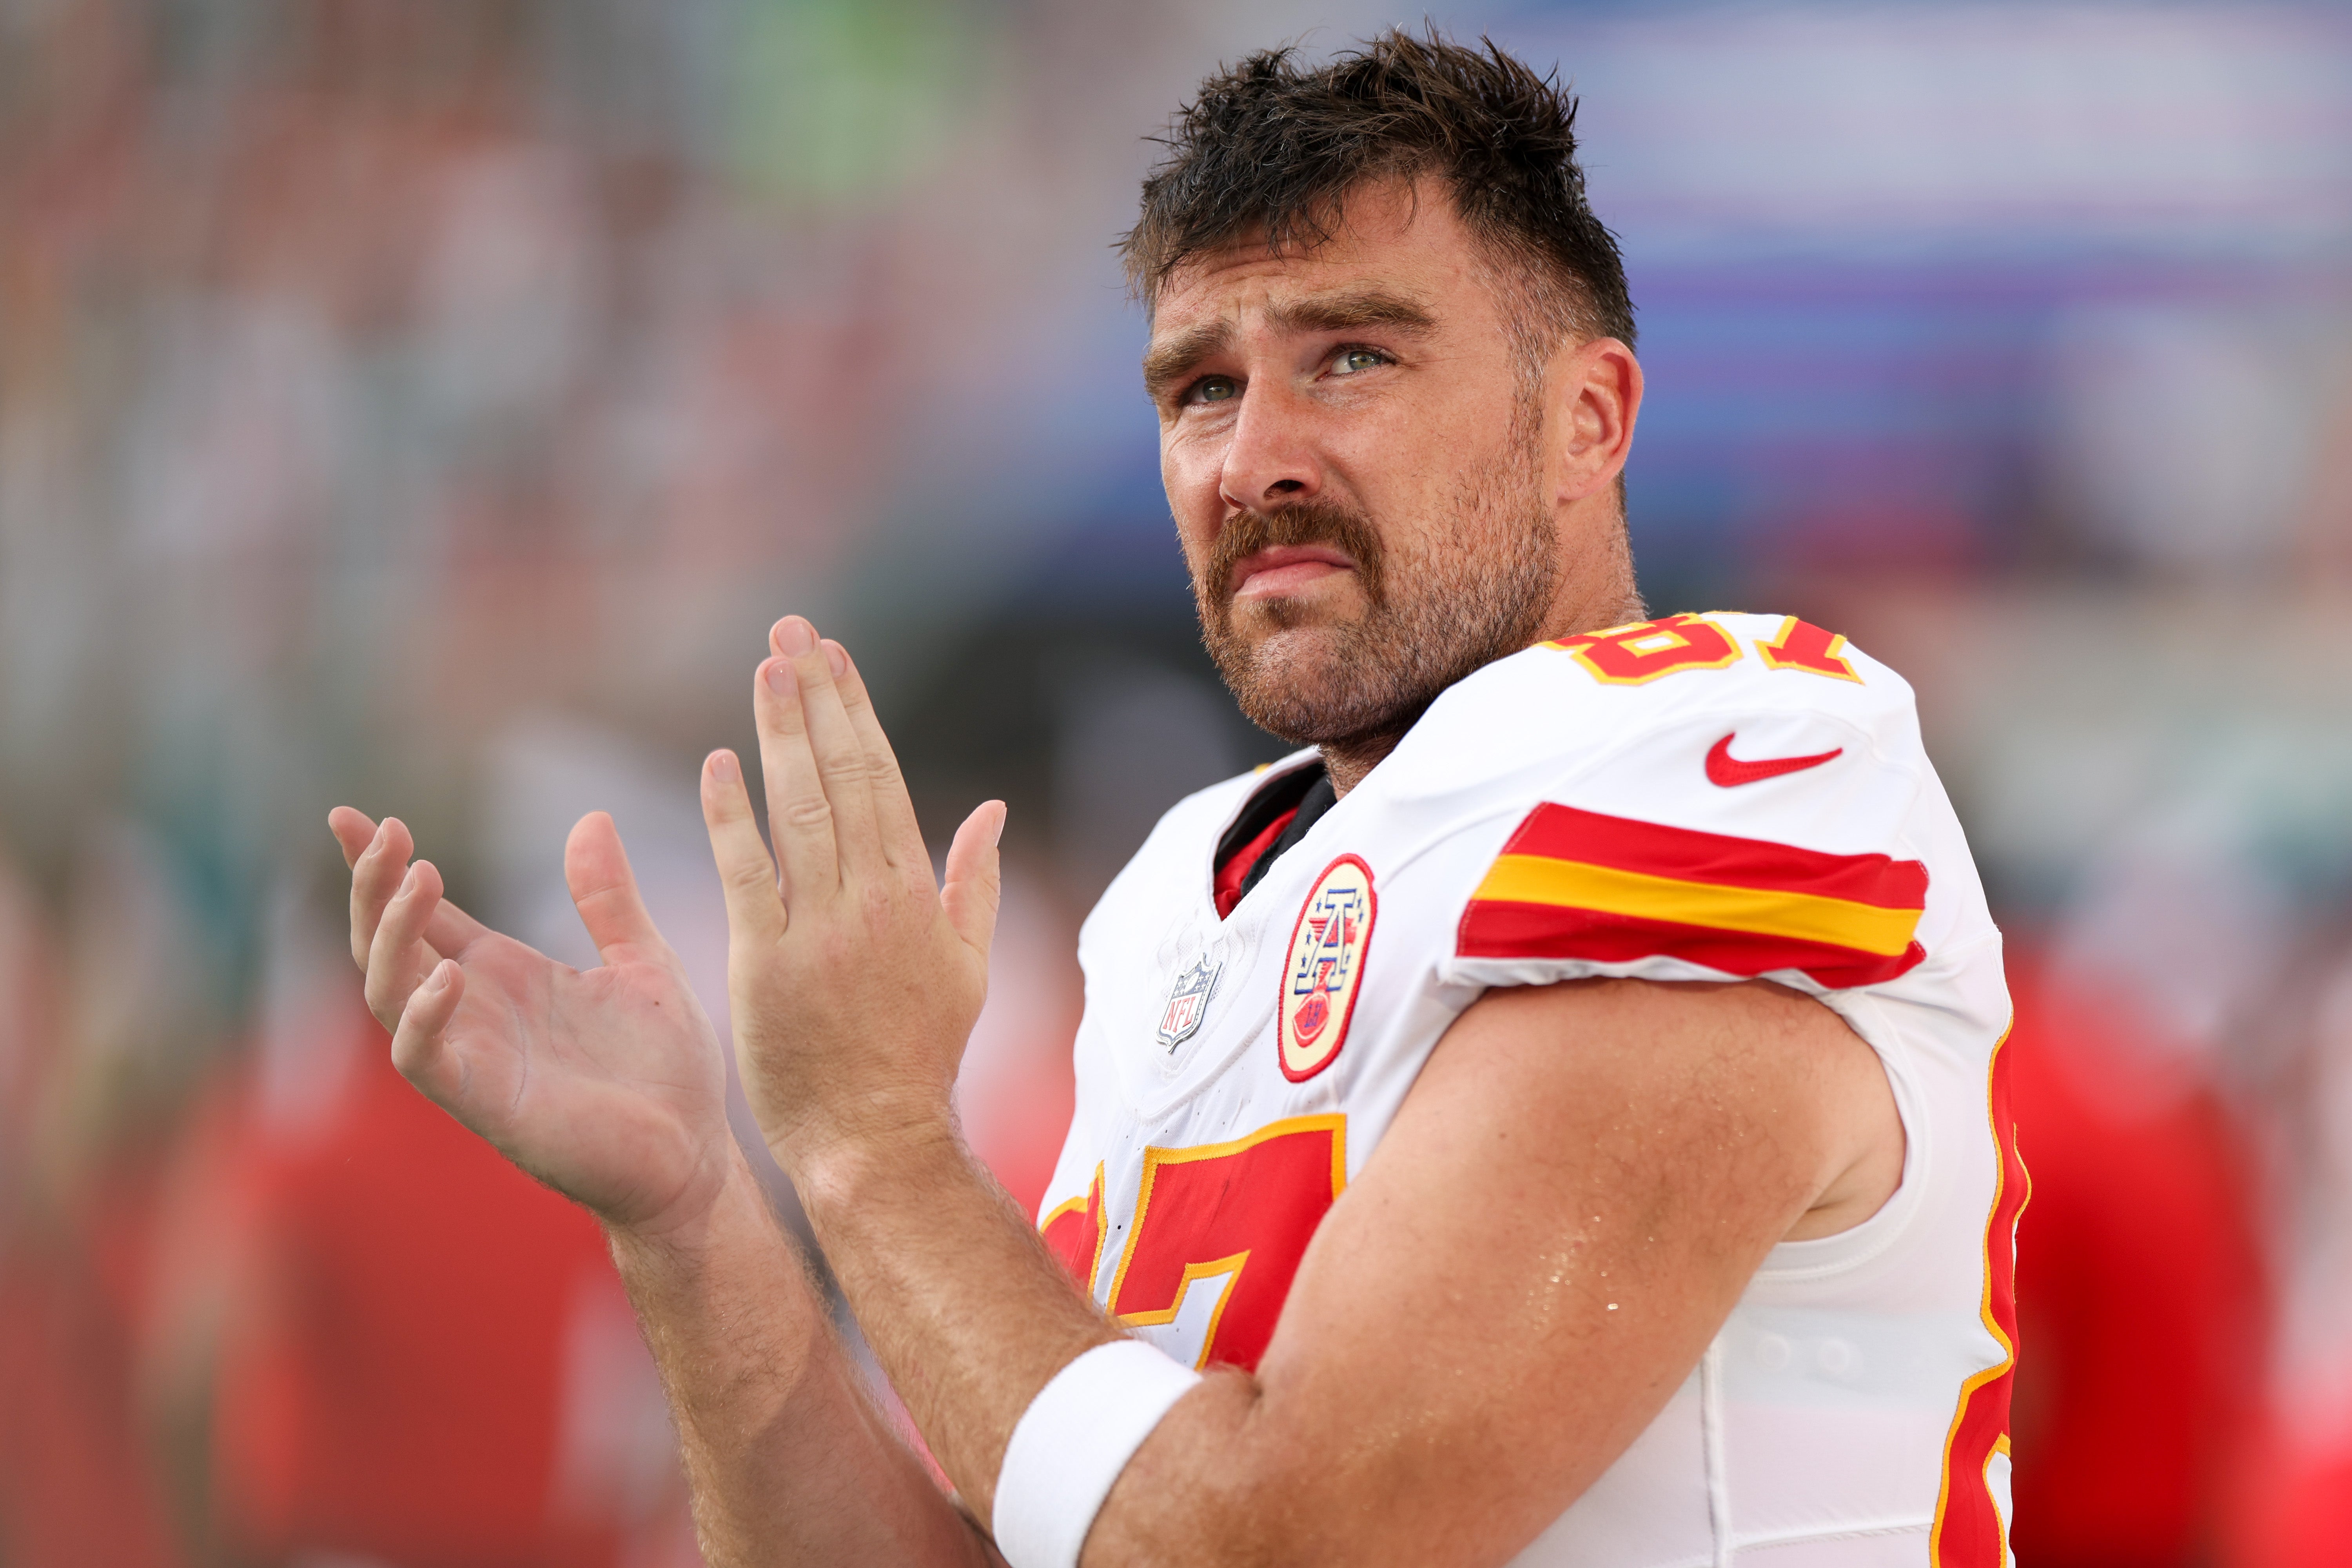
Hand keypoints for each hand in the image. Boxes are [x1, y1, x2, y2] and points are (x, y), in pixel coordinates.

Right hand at [328, 806, 737, 1237]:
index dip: (381, 867)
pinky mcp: (487, 1105)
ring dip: (393, 933)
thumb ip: (609, 896)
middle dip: (374, 886)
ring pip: (389, 992)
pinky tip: (446, 976)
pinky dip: (423, 1018)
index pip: (423, 914)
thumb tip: (592, 817)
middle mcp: (475, 1012)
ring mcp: (473, 1058)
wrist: (695, 1154)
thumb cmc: (665, 1069)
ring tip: (418, 875)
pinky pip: (425, 1061)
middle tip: (383, 830)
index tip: (347, 814)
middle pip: (389, 943)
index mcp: (504, 975)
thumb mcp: (643, 960)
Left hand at [700, 616, 1004, 1179]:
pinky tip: (719, 763)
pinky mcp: (765, 967)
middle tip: (792, 633)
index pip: (882, 779)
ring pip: (799, 813)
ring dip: (780, 735)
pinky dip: (732, 818)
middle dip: (817, 699)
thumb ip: (972, 883)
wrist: (877, 1140)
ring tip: (765, 668)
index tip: (834, 656)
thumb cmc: (919, 1056)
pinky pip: (748, 877)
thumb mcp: (967, 968)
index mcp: (913, 896)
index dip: (855, 712)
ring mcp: (818, 933)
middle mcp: (870, 903)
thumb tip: (990, 811)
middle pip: (843, 779)